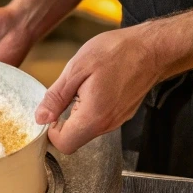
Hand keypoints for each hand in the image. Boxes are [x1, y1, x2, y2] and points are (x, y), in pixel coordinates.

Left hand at [34, 23, 167, 153]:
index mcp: (93, 117)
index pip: (63, 144)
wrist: (152, 48)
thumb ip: (56, 97)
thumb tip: (40, 117)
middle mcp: (107, 125)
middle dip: (62, 121)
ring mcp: (117, 121)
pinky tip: (93, 87)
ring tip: (81, 86)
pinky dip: (89, 108)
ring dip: (76, 113)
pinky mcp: (122, 114)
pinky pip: (99, 119)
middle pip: (75, 138)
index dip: (50, 130)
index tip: (50, 110)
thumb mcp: (76, 69)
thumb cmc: (116, 53)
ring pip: (86, 128)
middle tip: (63, 93)